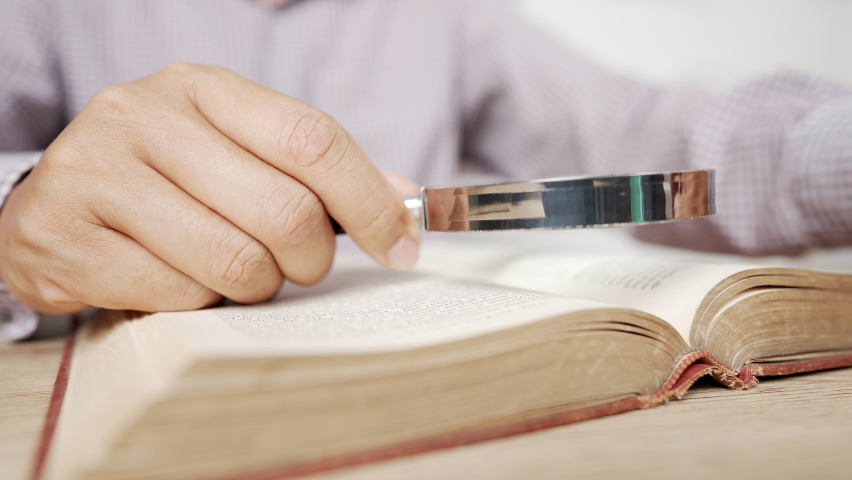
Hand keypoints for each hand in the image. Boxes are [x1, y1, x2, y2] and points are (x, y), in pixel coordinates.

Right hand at [0, 64, 418, 313]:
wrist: (56, 208)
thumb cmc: (165, 183)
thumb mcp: (238, 155)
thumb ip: (316, 173)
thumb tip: (402, 198)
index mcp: (204, 88)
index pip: (313, 140)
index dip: (370, 202)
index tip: (401, 246)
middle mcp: (146, 114)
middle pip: (285, 210)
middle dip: (310, 258)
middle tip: (297, 264)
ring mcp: (97, 169)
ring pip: (235, 261)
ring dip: (254, 285)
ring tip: (231, 270)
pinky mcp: (63, 232)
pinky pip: (179, 296)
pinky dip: (198, 303)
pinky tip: (174, 280)